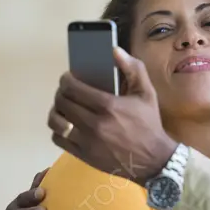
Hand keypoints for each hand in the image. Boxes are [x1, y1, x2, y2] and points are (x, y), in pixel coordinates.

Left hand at [48, 48, 175, 183]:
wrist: (153, 159)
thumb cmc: (148, 123)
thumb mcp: (146, 93)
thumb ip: (133, 68)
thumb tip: (114, 50)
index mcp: (108, 105)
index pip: (72, 87)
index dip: (65, 79)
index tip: (68, 77)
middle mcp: (95, 123)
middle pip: (61, 102)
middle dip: (61, 92)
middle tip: (67, 91)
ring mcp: (87, 141)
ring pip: (56, 121)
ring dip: (56, 111)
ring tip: (63, 107)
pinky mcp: (84, 155)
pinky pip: (58, 139)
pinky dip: (58, 130)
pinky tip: (66, 124)